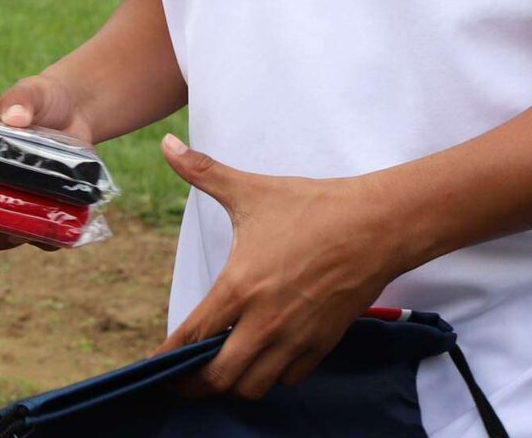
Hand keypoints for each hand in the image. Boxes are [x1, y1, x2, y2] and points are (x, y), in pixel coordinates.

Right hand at [0, 71, 92, 252]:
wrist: (78, 112)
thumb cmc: (41, 99)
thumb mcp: (29, 92)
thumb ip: (19, 100)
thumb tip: (15, 118)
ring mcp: (1, 204)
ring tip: (11, 230)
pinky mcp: (32, 216)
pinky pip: (29, 239)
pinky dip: (36, 240)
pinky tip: (48, 230)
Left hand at [155, 135, 405, 398]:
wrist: (376, 225)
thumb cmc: (312, 207)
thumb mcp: (250, 190)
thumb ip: (203, 171)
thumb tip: (167, 144)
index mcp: (240, 287)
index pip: (192, 337)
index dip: (168, 357)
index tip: (154, 366)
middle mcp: (265, 321)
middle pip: (219, 378)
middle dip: (195, 383)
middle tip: (182, 377)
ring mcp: (296, 338)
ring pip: (254, 387)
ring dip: (232, 383)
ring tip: (220, 368)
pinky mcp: (322, 344)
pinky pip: (289, 379)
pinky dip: (271, 376)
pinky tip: (262, 358)